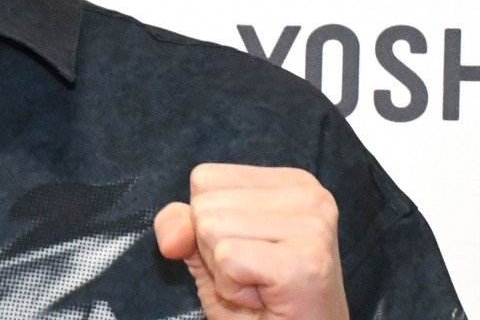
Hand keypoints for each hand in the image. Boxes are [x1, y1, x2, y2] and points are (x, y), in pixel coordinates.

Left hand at [155, 163, 348, 319]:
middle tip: (256, 279)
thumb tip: (170, 238)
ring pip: (211, 228)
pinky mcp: (308, 262)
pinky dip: (233, 288)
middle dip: (215, 251)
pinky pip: (227, 257)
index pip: (204, 179)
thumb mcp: (210, 254)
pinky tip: (266, 300)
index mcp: (292, 182)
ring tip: (262, 289)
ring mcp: (313, 226)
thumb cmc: (260, 305)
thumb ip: (182, 226)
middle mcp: (310, 195)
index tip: (248, 255)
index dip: (208, 224)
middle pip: (205, 204)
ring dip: (224, 272)